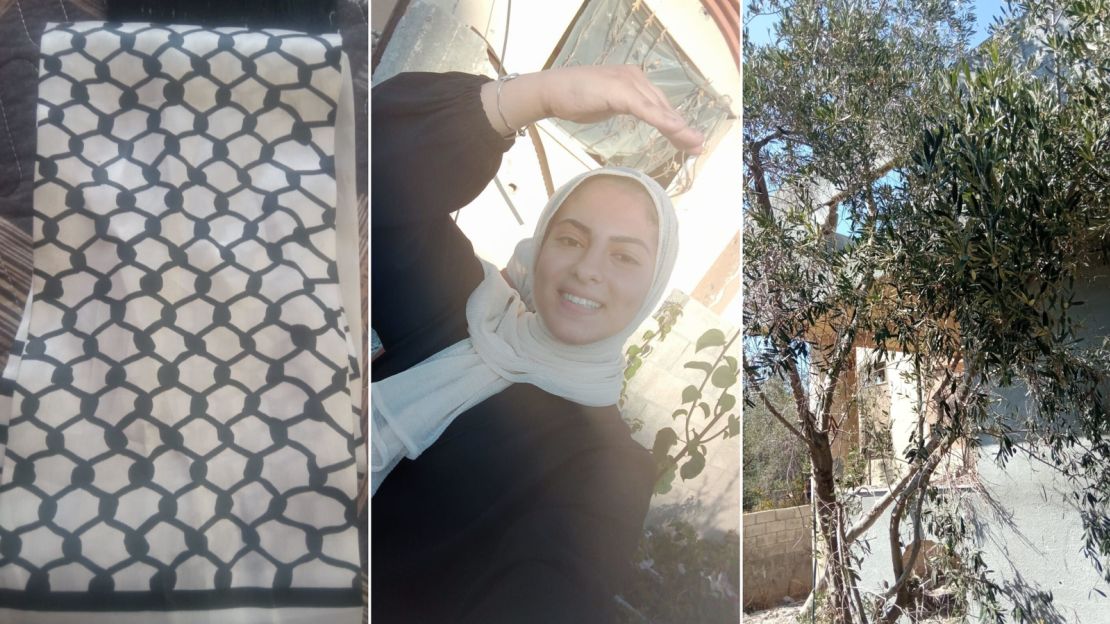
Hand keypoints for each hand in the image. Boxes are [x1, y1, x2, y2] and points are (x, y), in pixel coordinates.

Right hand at [481, 65, 704, 153]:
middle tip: (698, 147)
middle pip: (663, 107)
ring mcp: (628, 82)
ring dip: (678, 127)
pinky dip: (662, 120)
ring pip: (659, 108)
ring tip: (693, 143)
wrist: (551, 91)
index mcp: (633, 80)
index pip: (659, 105)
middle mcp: (635, 77)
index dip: (675, 123)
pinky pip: (645, 109)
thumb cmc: (575, 98)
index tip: (689, 141)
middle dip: (682, 129)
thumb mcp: (608, 105)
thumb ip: (626, 107)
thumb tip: (642, 115)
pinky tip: (675, 130)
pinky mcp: (620, 91)